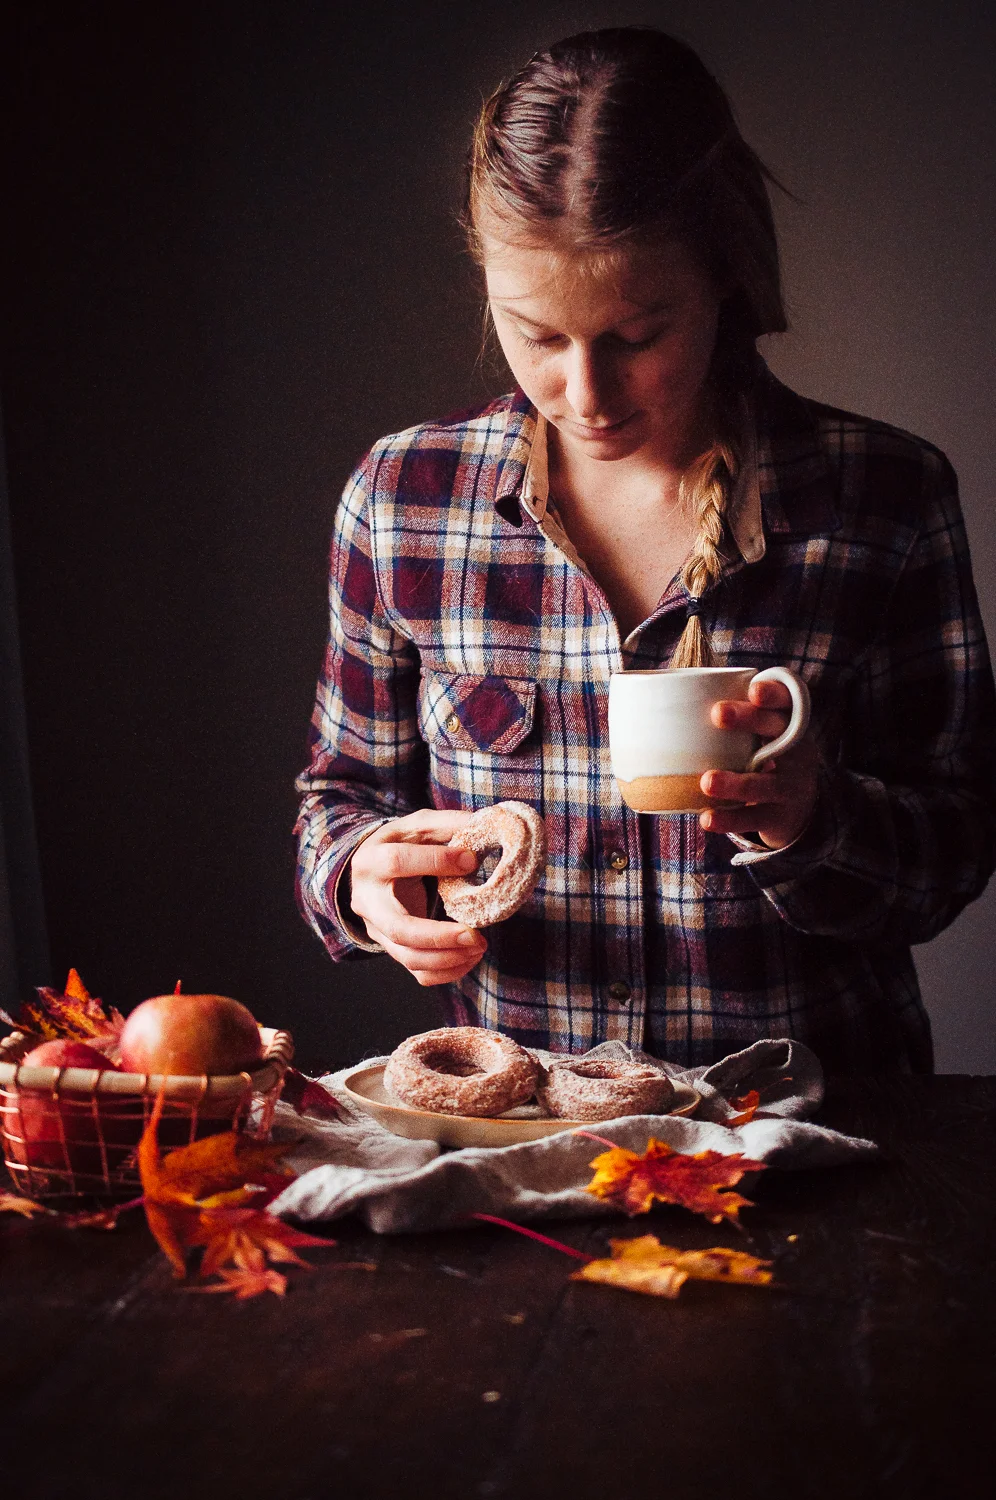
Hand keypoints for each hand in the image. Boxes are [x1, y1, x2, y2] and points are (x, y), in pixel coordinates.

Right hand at [348, 809, 486, 984]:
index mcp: (371, 861)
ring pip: (408, 957)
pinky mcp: (392, 948)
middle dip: (440, 936)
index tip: (471, 860)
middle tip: (475, 936)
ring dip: (448, 958)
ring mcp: (378, 929)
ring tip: (479, 946)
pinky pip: (417, 972)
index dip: (436, 861)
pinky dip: (446, 972)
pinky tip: (469, 958)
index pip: (397, 861)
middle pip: (399, 928)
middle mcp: (369, 900)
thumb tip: (485, 826)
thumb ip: (448, 825)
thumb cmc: (401, 846)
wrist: (372, 873)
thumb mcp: (417, 827)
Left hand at [698, 678, 818, 849]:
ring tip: (707, 781)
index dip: (773, 695)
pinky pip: (754, 818)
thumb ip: (727, 717)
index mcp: (786, 724)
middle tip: (717, 713)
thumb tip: (657, 699)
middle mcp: (796, 751)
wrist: (798, 807)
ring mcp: (790, 786)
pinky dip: (729, 820)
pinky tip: (706, 818)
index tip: (754, 690)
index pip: (785, 702)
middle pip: (778, 732)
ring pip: (766, 783)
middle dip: (750, 720)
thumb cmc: (762, 758)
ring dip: (736, 782)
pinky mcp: (780, 816)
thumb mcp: (757, 735)